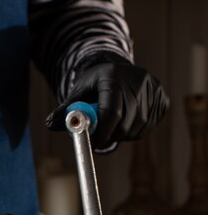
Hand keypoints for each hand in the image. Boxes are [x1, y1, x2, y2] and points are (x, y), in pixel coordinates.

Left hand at [46, 52, 168, 150]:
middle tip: (100, 139)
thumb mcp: (77, 94)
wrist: (117, 71)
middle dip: (111, 136)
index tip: (93, 144)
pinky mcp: (163, 98)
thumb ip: (65, 110)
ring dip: (123, 135)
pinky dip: (136, 130)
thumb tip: (50, 124)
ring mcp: (153, 89)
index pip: (111, 112)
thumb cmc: (93, 85)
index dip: (102, 133)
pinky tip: (127, 120)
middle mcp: (138, 80)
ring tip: (113, 125)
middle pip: (126, 124)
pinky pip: (148, 126)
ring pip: (138, 128)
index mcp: (114, 76)